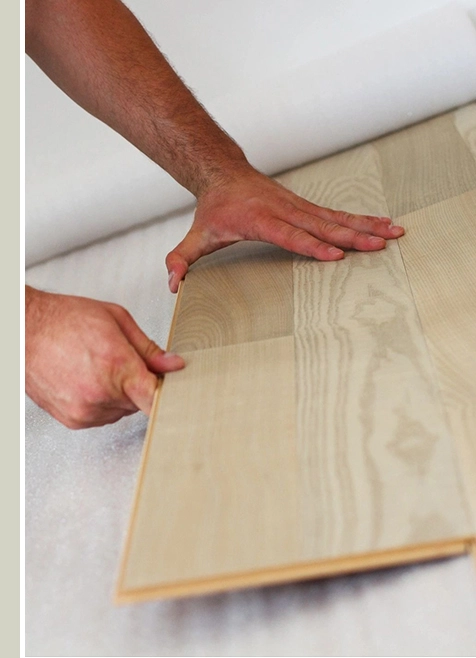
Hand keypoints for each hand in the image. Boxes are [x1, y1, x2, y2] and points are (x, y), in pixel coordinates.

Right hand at [25, 287, 184, 428]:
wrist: (25, 331)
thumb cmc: (64, 320)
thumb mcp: (117, 321)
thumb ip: (149, 349)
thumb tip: (173, 364)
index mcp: (117, 365)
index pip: (157, 398)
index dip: (171, 395)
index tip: (177, 392)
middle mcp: (101, 393)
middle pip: (142, 402)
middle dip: (140, 384)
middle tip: (124, 362)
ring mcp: (85, 411)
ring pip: (124, 410)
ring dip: (121, 394)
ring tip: (99, 366)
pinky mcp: (74, 420)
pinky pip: (104, 416)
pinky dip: (103, 401)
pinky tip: (89, 379)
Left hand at [166, 169, 403, 291]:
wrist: (223, 173)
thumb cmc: (214, 209)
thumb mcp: (196, 235)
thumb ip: (182, 260)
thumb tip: (173, 284)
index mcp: (259, 219)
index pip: (289, 235)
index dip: (312, 245)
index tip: (336, 255)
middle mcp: (284, 210)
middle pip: (322, 224)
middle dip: (352, 236)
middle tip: (380, 245)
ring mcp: (298, 206)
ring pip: (336, 217)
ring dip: (366, 226)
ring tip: (394, 232)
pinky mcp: (306, 206)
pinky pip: (337, 213)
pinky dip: (361, 219)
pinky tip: (381, 224)